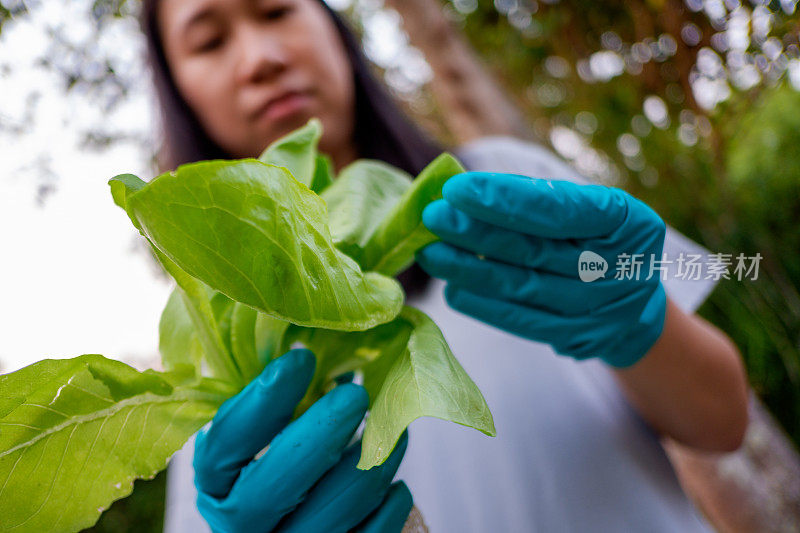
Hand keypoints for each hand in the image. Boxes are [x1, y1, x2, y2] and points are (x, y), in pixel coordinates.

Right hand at [193, 348, 411, 532]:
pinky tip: (393, 478)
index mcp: (215, 482)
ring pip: (335, 514)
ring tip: (389, 429)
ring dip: (370, 462)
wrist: (292, 521)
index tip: (300, 359)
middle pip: (273, 489)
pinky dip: (390, 502)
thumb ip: (275, 394)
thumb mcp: (262, 427)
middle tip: (356, 395)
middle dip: (320, 436)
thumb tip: (313, 340)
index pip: (226, 444)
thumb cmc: (279, 458)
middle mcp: (240, 525)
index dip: (262, 401)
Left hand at [417, 171, 666, 367]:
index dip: (504, 200)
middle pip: (535, 250)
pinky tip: (453, 289)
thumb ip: (538, 198)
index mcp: (626, 222)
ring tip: (431, 253)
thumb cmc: (598, 239)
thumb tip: (464, 193)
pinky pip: (521, 321)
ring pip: (522, 287)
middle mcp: (617, 268)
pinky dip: (484, 305)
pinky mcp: (576, 338)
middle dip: (476, 233)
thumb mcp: (590, 208)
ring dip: (470, 269)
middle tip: (433, 218)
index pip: (559, 210)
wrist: (635, 305)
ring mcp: (598, 310)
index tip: (456, 189)